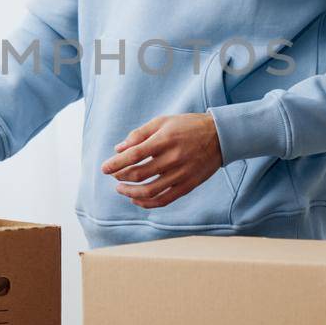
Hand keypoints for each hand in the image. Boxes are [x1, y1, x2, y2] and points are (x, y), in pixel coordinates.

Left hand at [101, 113, 223, 209]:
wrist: (221, 136)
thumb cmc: (188, 126)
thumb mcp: (163, 121)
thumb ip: (139, 134)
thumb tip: (118, 149)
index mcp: (164, 140)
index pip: (134, 155)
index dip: (116, 163)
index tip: (104, 168)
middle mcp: (173, 158)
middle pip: (139, 174)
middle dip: (121, 177)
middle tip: (114, 175)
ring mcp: (181, 174)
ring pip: (149, 191)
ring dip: (130, 192)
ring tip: (121, 189)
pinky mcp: (188, 185)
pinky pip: (164, 200)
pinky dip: (147, 203)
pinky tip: (137, 199)